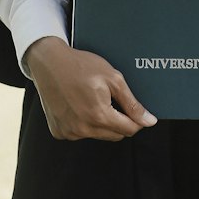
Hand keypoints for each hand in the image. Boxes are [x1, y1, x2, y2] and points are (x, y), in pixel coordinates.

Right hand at [25, 37, 157, 141]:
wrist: (49, 63)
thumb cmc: (81, 66)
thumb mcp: (113, 79)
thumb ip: (132, 103)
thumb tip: (149, 121)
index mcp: (99, 116)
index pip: (129, 130)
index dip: (137, 120)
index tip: (137, 111)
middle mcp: (83, 129)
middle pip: (115, 135)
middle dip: (120, 120)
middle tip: (112, 99)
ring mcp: (69, 133)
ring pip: (98, 135)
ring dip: (102, 122)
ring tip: (94, 99)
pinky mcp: (59, 132)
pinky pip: (81, 133)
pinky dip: (85, 123)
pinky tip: (80, 105)